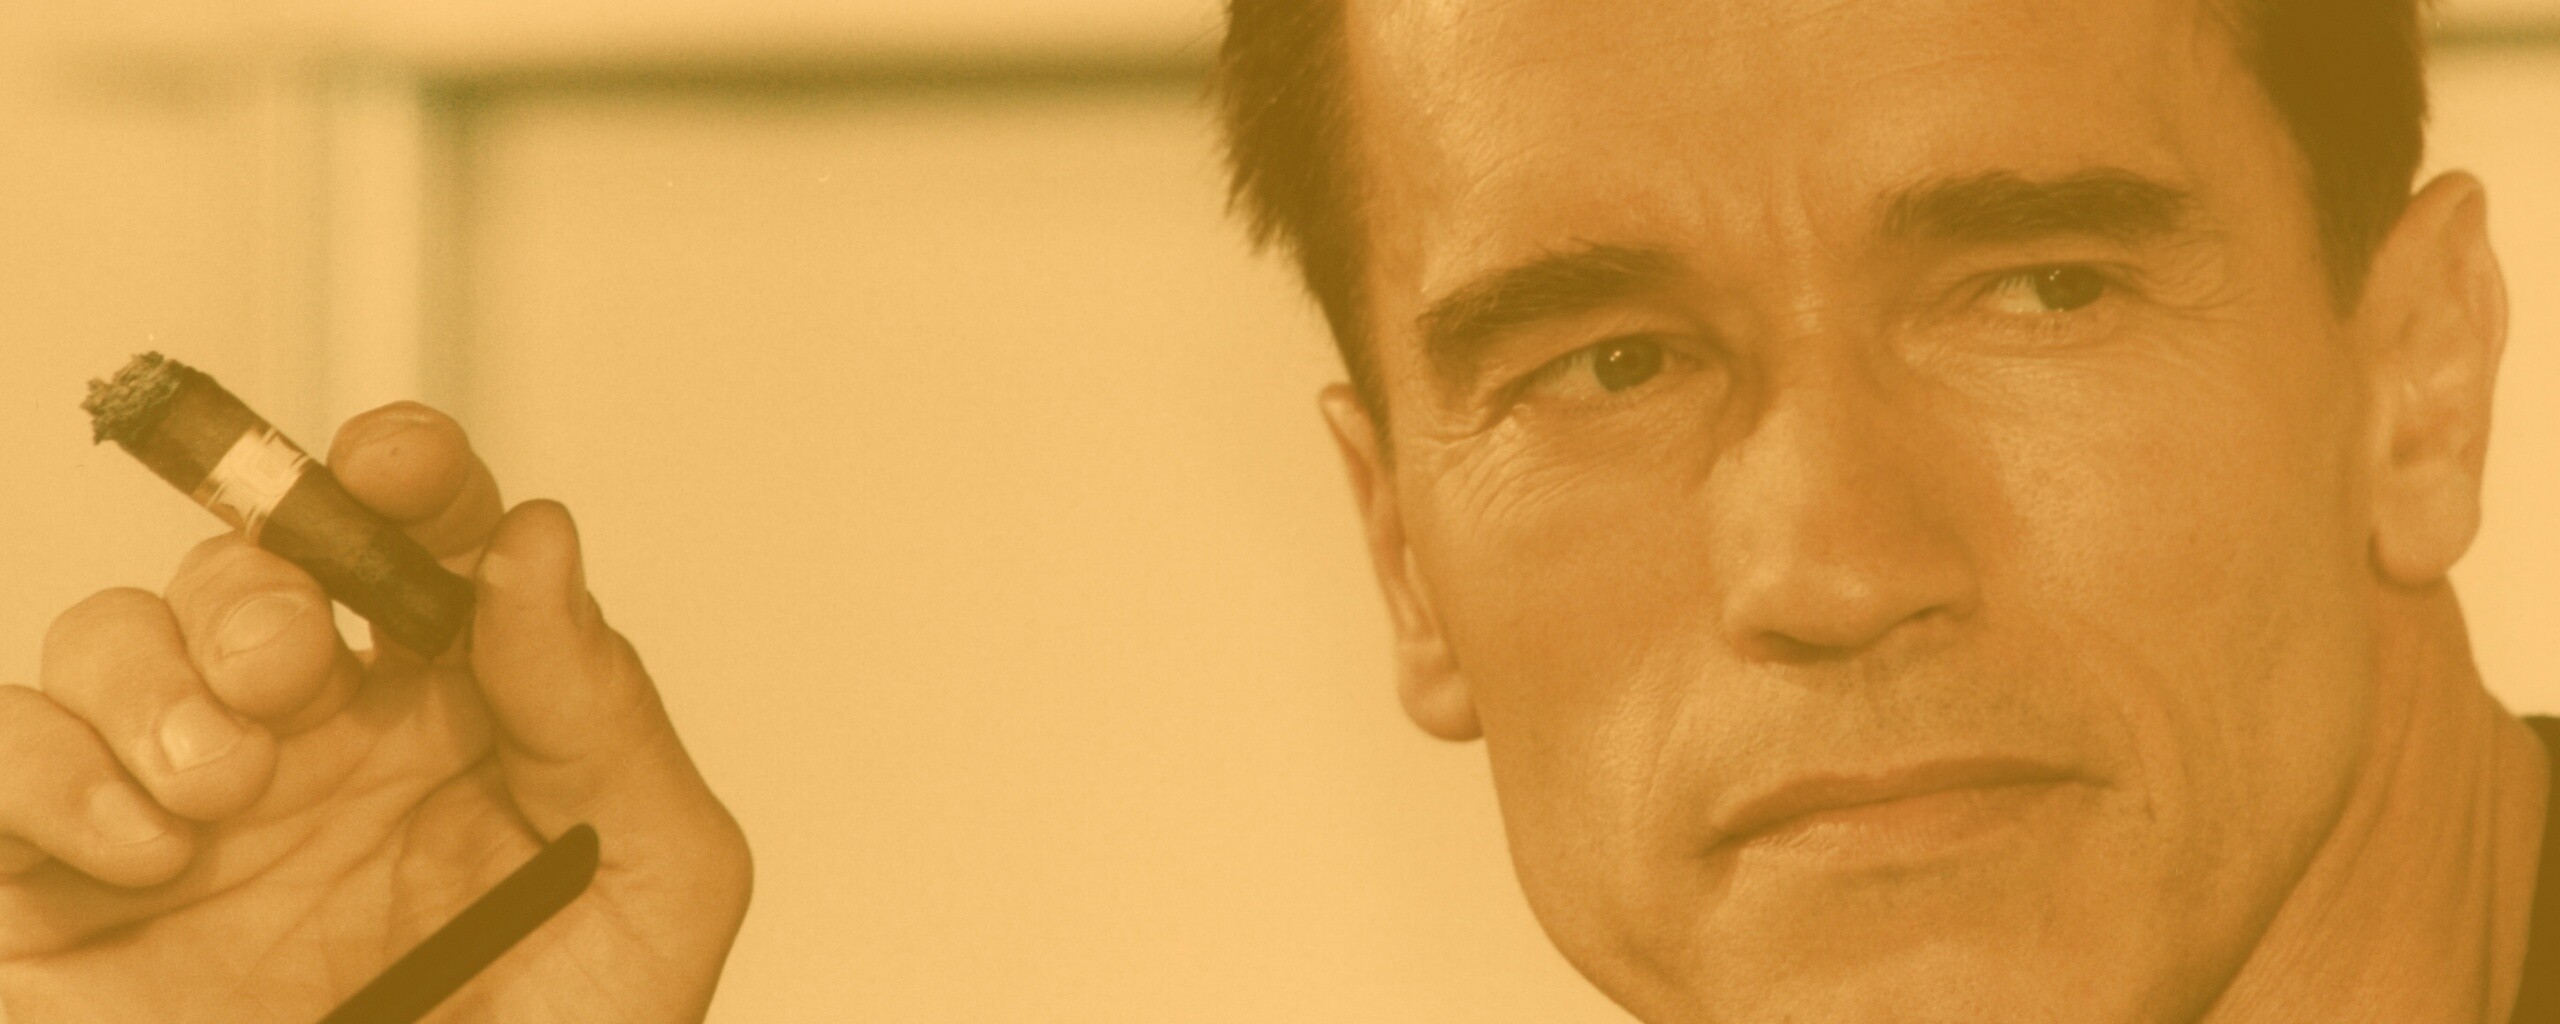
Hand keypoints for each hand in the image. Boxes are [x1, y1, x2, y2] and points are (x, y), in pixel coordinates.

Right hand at [0, 403, 751, 1022]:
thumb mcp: (647, 892)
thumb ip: (606, 713)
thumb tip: (536, 544)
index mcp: (461, 726)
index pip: (425, 545)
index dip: (411, 474)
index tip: (403, 463)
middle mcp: (317, 749)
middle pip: (255, 568)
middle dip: (265, 582)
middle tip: (295, 669)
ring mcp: (178, 811)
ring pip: (117, 634)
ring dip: (159, 673)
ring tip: (226, 787)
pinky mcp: (57, 890)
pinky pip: (4, 749)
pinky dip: (53, 767)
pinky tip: (146, 847)